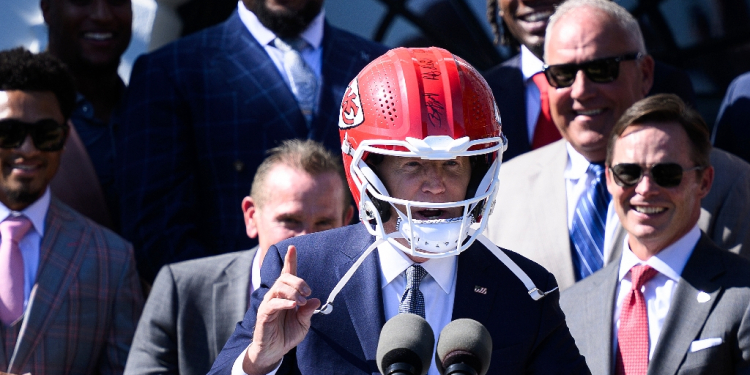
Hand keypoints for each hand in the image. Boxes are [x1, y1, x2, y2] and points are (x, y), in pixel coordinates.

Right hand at [243, 245, 319, 373]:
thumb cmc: (287, 334)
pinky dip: (284, 302)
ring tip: (301, 302)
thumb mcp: (303, 323)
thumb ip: (308, 311)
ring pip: (278, 287)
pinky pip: (273, 303)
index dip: (290, 260)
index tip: (293, 247)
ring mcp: (268, 304)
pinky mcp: (264, 314)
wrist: (274, 351)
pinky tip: (293, 306)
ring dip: (293, 292)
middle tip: (308, 293)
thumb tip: (315, 300)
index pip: (287, 274)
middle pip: (284, 278)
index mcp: (286, 295)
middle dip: (298, 281)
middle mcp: (275, 296)